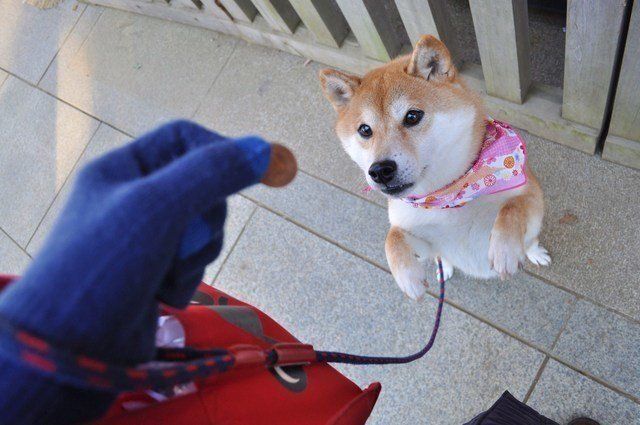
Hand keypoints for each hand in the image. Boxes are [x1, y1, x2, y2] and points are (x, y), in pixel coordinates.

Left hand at [0, 120, 270, 365]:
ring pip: (202, 230)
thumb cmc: (106, 265)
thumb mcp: (159, 208)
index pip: (184, 139)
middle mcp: (133, 199)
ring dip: (196, 254)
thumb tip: (264, 149)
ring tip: (168, 273)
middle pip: (201, 187)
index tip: (257, 170)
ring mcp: (144, 238)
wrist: (72, 350)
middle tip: (189, 239)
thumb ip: (210, 174)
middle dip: (206, 218)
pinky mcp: (153, 273)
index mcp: (122, 169)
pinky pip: (193, 263)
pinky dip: (186, 279)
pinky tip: (162, 295)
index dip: (220, 151)